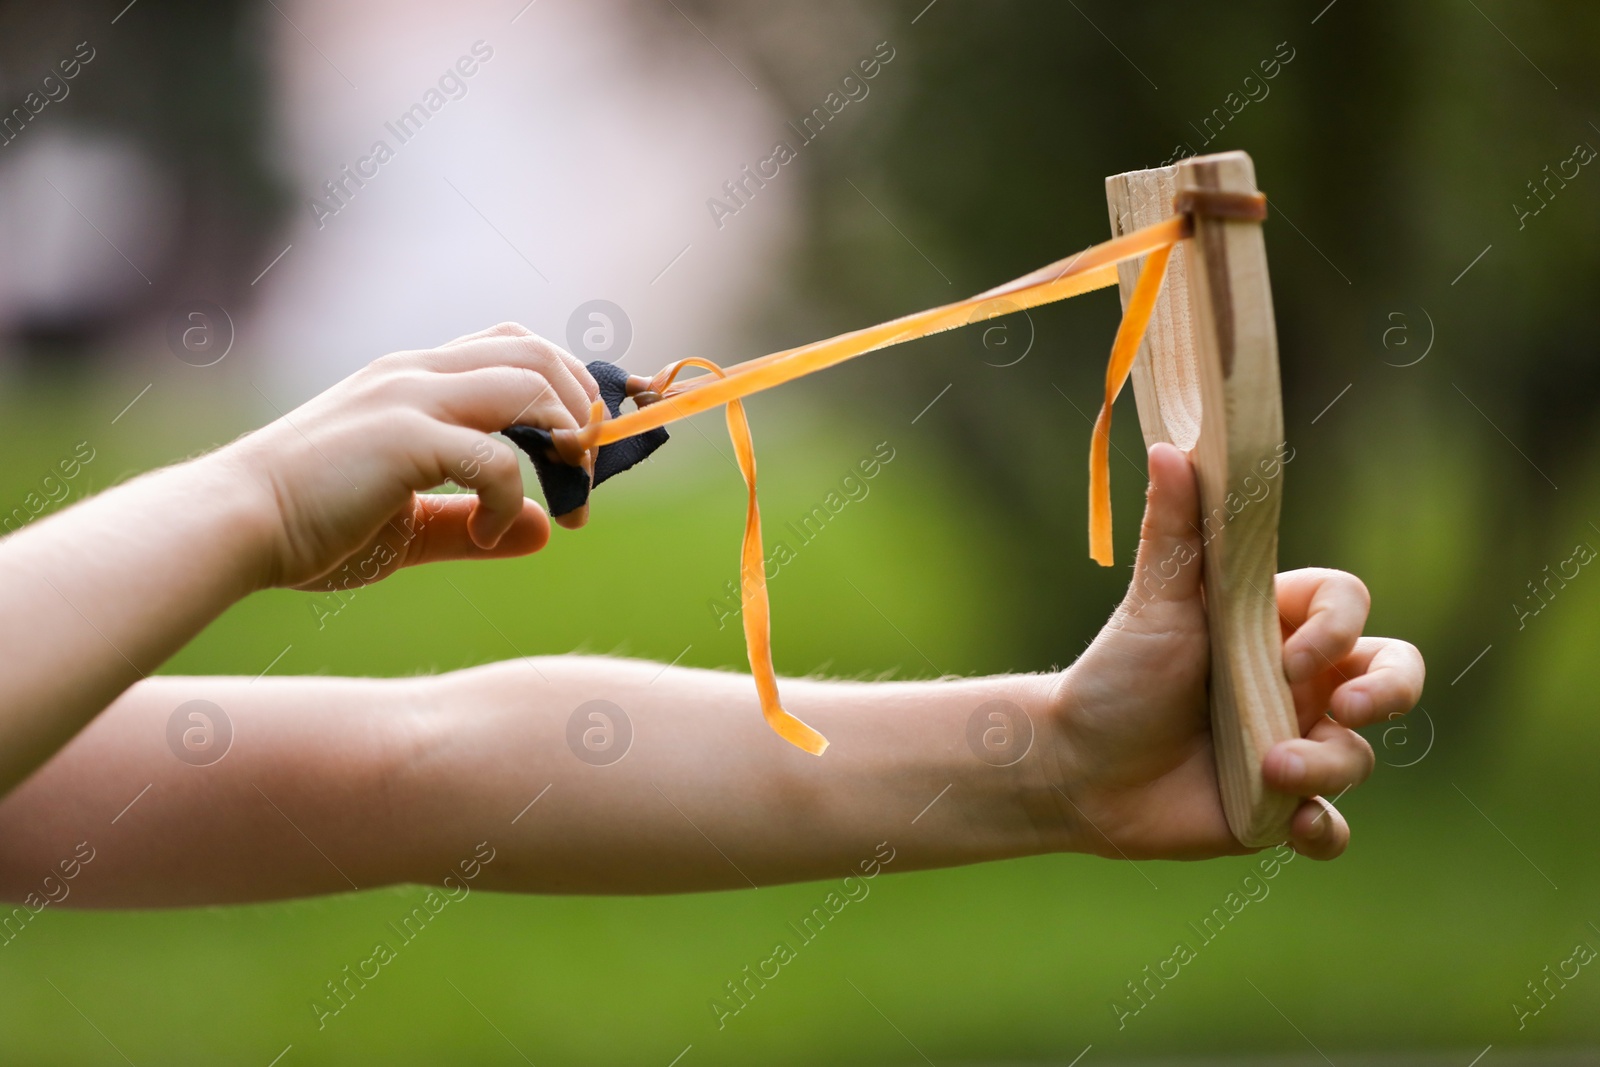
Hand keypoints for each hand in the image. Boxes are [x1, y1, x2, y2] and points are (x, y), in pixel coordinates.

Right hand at [219, 323, 599, 590]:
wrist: (233, 526)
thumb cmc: (310, 527)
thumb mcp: (411, 528)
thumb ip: (477, 524)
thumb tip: (544, 531)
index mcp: (415, 381)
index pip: (515, 349)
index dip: (571, 384)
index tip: (599, 438)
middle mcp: (417, 374)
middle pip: (536, 353)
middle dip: (583, 408)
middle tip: (589, 473)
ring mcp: (410, 398)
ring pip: (530, 385)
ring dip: (566, 441)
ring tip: (564, 500)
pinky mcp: (403, 437)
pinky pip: (494, 457)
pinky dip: (508, 500)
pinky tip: (485, 535)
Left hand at [1049, 443, 1424, 859]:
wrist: (1075, 766)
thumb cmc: (1115, 677)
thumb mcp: (1151, 605)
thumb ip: (1175, 532)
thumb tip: (1171, 446)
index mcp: (1276, 625)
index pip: (1348, 606)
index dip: (1337, 628)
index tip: (1288, 654)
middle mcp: (1298, 685)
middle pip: (1392, 675)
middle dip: (1390, 691)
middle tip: (1348, 708)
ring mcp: (1295, 746)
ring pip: (1359, 756)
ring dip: (1327, 765)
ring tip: (1270, 771)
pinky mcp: (1278, 809)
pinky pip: (1331, 828)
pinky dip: (1323, 832)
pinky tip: (1298, 827)